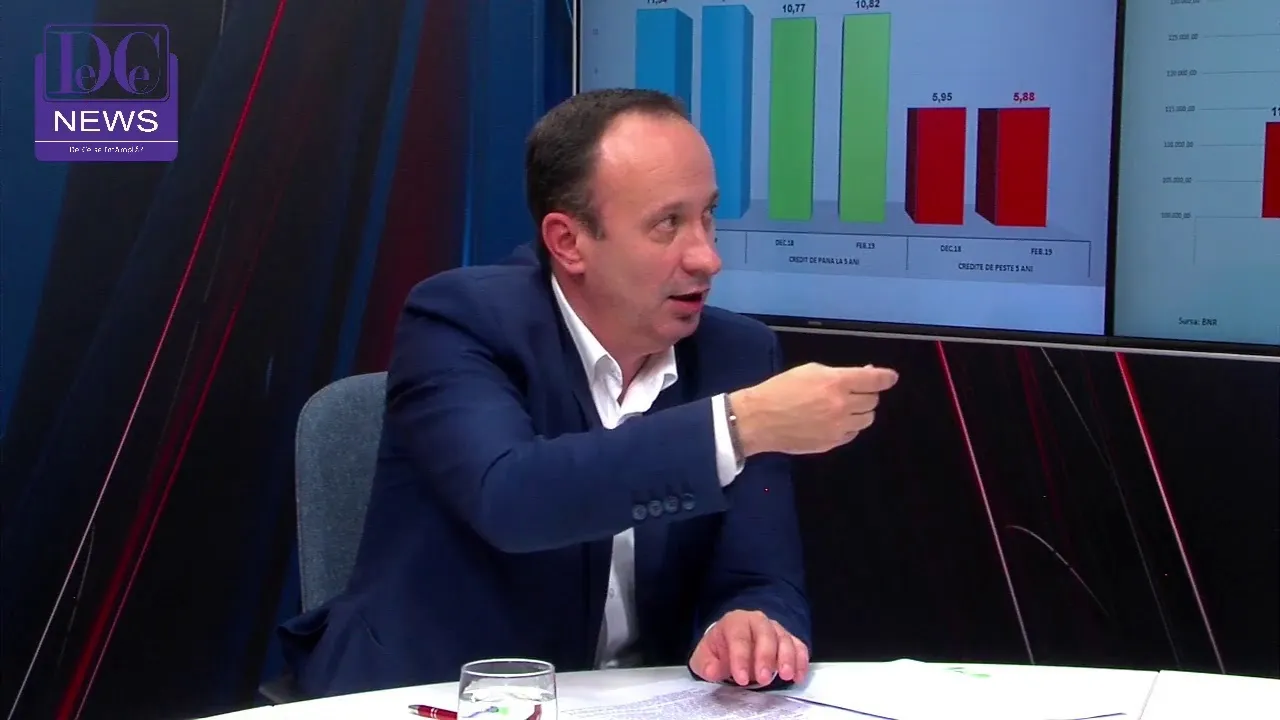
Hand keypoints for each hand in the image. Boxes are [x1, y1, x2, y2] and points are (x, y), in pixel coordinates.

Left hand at [689, 610, 809, 686]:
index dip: (740, 658)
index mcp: (735, 622)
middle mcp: (757, 621)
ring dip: (787, 658)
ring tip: (786, 676)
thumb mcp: (706, 656)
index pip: (739, 637)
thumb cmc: (720, 649)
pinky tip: (798, 676)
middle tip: (763, 678)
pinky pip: (798, 646)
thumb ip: (706, 664)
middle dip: (765, 657)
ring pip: (784, 638)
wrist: (732, 642)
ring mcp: (774, 629)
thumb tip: (712, 671)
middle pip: (765, 634)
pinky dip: (801, 660)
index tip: (740, 678)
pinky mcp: (788, 640)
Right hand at [729, 363, 898, 455]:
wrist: (760, 419)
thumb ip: (839, 374)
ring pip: (867, 419)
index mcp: (837, 383)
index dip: (886, 377)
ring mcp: (839, 427)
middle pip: (873, 400)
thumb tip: (863, 375)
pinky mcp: (832, 443)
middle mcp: (843, 406)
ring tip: (844, 408)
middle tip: (854, 391)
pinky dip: (849, 426)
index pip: (874, 380)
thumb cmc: (781, 390)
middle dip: (867, 394)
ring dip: (860, 411)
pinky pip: (853, 434)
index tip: (891, 377)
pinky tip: (835, 421)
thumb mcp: (809, 371)